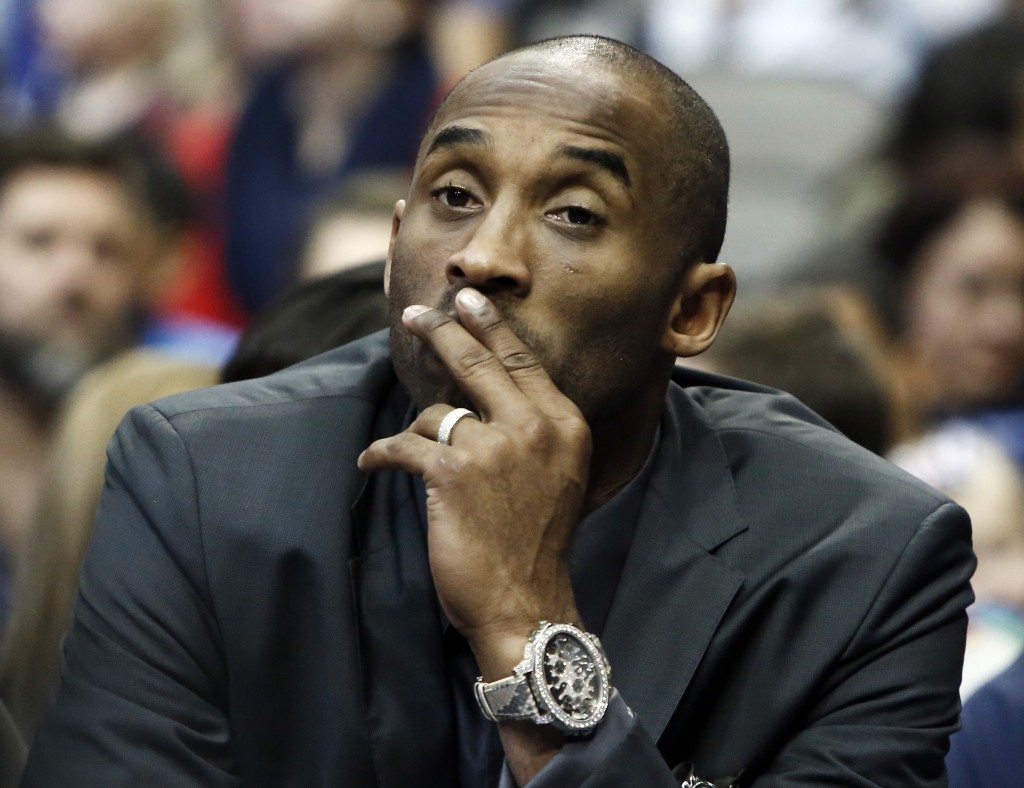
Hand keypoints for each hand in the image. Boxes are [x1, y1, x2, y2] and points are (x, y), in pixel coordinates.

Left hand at [358, 287, 590, 676]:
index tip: (468, 301)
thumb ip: (532, 432)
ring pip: (436, 411)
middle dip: (442, 331)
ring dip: (416, 430)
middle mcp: (535, 427)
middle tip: (417, 315)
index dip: (490, 326)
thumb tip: (482, 399)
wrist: (525, 603)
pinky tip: (373, 463)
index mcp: (564, 424)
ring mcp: (495, 447)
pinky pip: (403, 444)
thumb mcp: (556, 476)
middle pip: (479, 361)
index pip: (523, 361)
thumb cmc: (535, 544)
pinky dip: (382, 454)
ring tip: (410, 452)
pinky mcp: (453, 473)